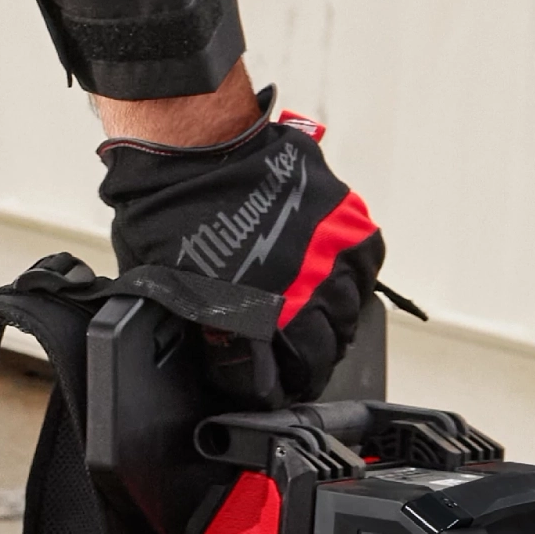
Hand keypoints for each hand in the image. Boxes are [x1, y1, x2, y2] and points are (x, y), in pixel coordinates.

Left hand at [99, 98, 382, 402]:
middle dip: (317, 358)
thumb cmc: (167, 214)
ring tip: (326, 322)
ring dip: (340, 320)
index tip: (285, 386)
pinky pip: (367, 262)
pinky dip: (358, 276)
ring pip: (353, 308)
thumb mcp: (171, 288)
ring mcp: (329, 253)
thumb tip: (215, 346)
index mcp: (255, 317)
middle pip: (328, 346)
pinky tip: (342, 280)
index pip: (290, 373)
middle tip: (307, 359)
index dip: (288, 384)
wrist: (189, 147)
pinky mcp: (344, 218)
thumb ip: (204, 322)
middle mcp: (301, 291)